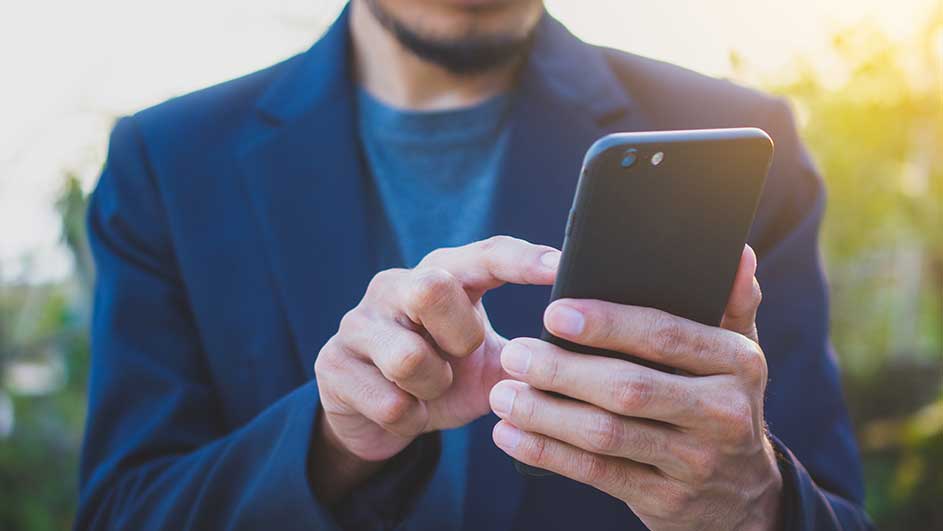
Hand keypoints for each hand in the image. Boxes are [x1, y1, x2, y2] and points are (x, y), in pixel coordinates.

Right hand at [312, 236, 559, 498]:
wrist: (383, 418)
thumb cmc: (445, 377)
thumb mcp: (489, 365)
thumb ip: (526, 352)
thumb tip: (579, 347)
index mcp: (442, 275)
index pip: (483, 255)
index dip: (521, 260)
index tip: (561, 265)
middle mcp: (396, 286)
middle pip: (431, 289)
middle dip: (458, 334)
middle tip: (460, 355)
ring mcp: (358, 322)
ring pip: (408, 358)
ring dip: (433, 388)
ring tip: (431, 389)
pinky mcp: (332, 363)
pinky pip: (389, 401)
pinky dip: (409, 417)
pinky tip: (405, 410)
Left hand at [489, 245, 783, 530]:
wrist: (744, 495)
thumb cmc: (721, 400)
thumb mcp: (737, 353)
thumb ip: (731, 302)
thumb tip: (736, 252)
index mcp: (738, 363)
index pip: (666, 336)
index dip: (608, 324)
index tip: (554, 313)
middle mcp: (723, 412)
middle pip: (630, 388)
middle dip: (563, 370)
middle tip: (514, 354)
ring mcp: (695, 462)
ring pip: (608, 434)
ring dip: (547, 414)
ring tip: (503, 394)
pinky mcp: (666, 499)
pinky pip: (598, 475)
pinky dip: (549, 454)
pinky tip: (512, 435)